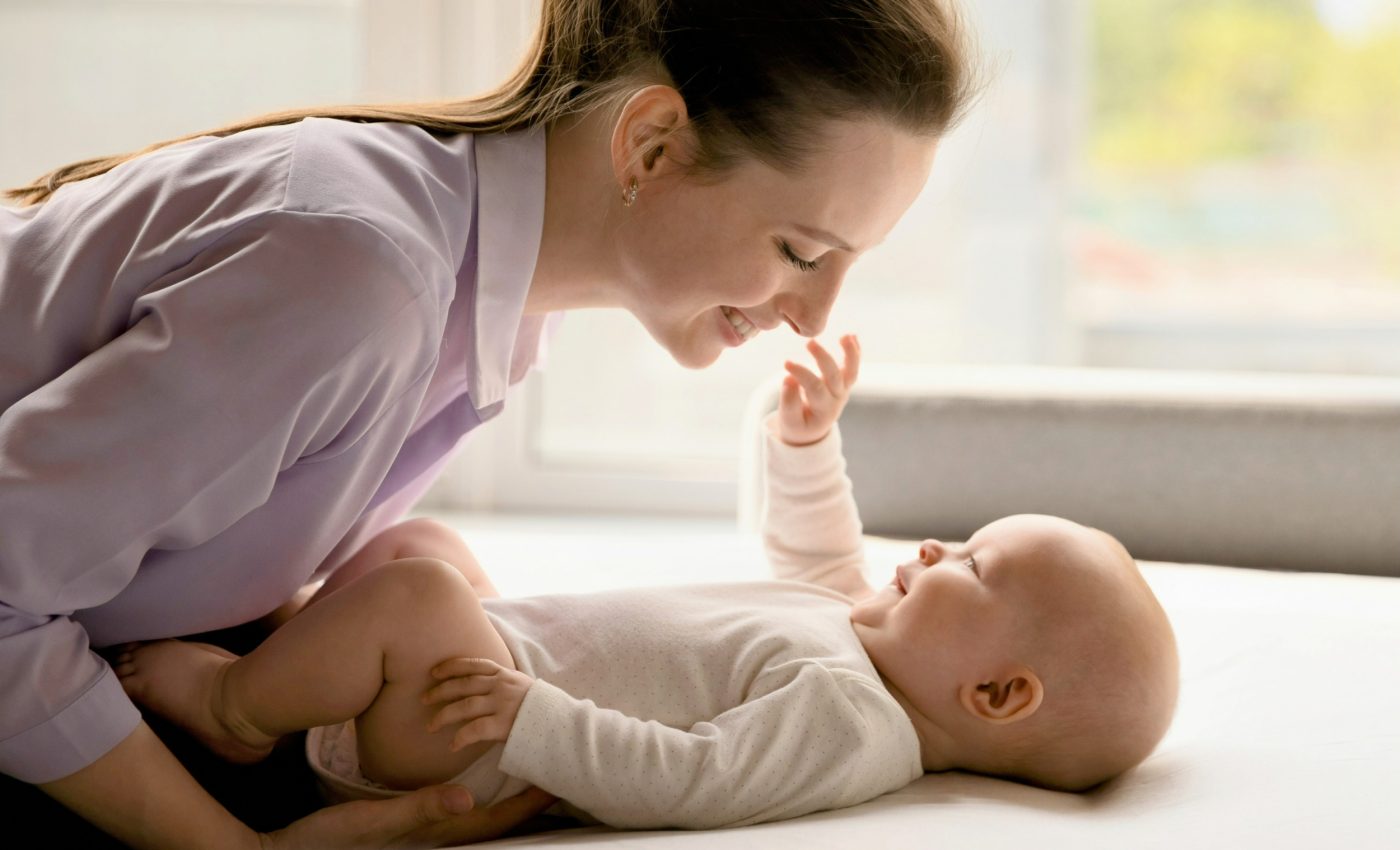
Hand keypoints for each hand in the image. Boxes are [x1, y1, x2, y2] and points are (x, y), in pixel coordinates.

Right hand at [257, 783, 557, 848]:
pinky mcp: (405, 824)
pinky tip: (471, 775)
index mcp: (436, 834)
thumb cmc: (328, 841)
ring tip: (523, 763)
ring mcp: (421, 832)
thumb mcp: (374, 820)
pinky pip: (451, 805)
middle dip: (525, 797)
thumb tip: (469, 798)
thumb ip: (421, 808)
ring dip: (503, 793)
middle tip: (552, 766)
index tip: (558, 781)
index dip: (529, 803)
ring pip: (476, 813)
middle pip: (494, 818)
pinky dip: (472, 788)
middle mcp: (435, 836)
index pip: (495, 820)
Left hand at [422, 658, 533, 751]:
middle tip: (423, 699)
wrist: (563, 724)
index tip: (434, 672)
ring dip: (443, 715)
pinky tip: (452, 745)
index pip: (473, 664)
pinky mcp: (504, 725)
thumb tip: (484, 686)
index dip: (451, 667)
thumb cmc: (543, 708)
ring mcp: (502, 704)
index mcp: (505, 674)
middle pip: (462, 684)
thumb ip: (505, 684)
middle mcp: (501, 686)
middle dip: (440, 691)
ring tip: (431, 726)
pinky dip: (460, 737)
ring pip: (464, 706)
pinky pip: (474, 730)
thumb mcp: (524, 686)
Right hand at [779, 335, 860, 445]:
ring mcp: (843, 390)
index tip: (786, 363)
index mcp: (823, 410)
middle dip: (823, 358)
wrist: (811, 431)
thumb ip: (789, 401)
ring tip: (846, 336)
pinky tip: (852, 336)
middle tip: (810, 342)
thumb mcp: (789, 420)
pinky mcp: (844, 383)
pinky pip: (852, 367)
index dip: (802, 374)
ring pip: (851, 372)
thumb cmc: (797, 424)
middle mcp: (837, 399)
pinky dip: (854, 352)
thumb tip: (789, 378)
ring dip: (850, 354)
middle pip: (834, 376)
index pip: (814, 388)